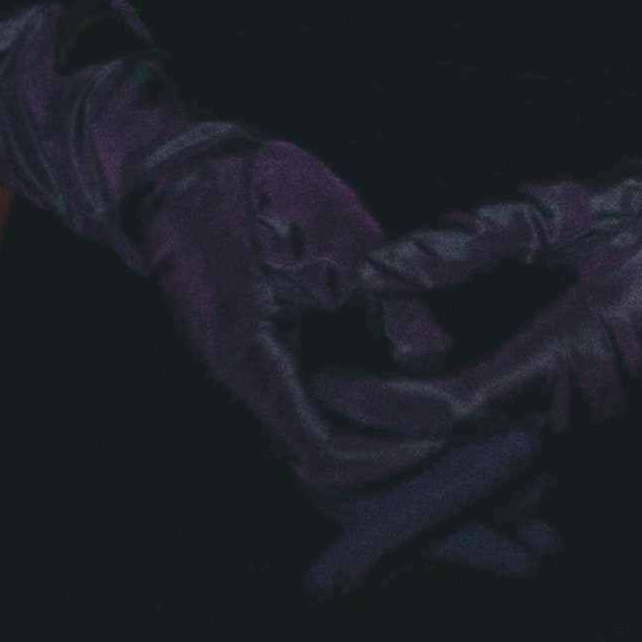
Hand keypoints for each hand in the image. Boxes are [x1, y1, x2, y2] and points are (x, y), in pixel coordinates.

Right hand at [131, 132, 475, 507]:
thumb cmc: (257, 196)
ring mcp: (236, 391)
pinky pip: (304, 417)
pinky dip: (352, 412)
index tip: (445, 432)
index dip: (391, 459)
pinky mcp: (248, 374)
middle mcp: (235, 399)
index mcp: (247, 372)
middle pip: (321, 465)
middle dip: (388, 453)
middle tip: (452, 428)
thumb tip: (436, 360)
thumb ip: (387, 308)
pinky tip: (395, 383)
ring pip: (312, 445)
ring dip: (370, 435)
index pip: (326, 461)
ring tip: (433, 408)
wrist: (188, 176)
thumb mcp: (336, 240)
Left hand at [298, 153, 641, 580]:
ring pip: (510, 509)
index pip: (448, 414)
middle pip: (469, 497)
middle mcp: (595, 425)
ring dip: (440, 518)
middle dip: (393, 516)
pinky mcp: (638, 450)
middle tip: (325, 534)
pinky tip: (460, 494)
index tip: (328, 384)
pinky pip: (553, 498)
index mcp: (573, 360)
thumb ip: (471, 243)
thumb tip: (380, 273)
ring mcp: (622, 448)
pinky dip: (497, 508)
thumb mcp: (572, 209)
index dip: (378, 406)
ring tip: (372, 518)